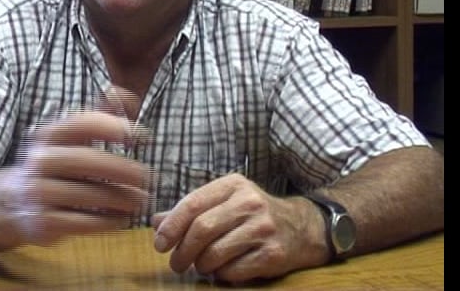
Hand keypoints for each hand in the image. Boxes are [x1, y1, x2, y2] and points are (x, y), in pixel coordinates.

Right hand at [0, 90, 150, 246]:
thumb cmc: (57, 164)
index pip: (79, 123)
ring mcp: (38, 192)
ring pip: (87, 194)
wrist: (13, 202)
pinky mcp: (43, 223)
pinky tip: (121, 218)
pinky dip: (107, 221)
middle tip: (147, 177)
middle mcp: (40, 161)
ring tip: (140, 200)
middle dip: (122, 169)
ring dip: (120, 198)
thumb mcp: (72, 136)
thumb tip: (124, 95)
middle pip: (86, 161)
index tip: (135, 135)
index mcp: (49, 135)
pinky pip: (81, 222)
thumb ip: (101, 113)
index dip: (109, 126)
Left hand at [150, 173, 325, 283]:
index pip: (192, 204)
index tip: (160, 244)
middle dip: (182, 251)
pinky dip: (222, 275)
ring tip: (202, 266)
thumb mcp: (225, 201)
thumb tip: (156, 222)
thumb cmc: (253, 214)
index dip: (171, 226)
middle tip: (176, 263)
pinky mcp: (273, 253)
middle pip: (202, 229)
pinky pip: (234, 271)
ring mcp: (263, 228)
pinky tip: (223, 271)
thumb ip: (192, 210)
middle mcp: (249, 202)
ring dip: (201, 265)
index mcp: (233, 185)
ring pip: (215, 253)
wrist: (303, 227)